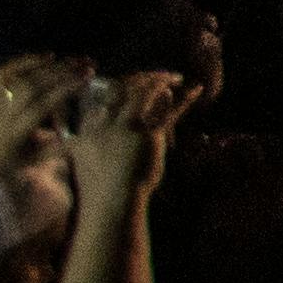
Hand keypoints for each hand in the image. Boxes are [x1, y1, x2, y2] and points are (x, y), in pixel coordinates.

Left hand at [0, 54, 76, 169]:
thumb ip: (53, 149)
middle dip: (62, 72)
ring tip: (71, 59)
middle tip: (85, 64)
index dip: (66, 88)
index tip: (86, 78)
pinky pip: (3, 72)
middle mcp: (4, 113)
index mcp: (15, 131)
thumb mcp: (26, 162)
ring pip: (20, 77)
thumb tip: (77, 136)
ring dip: (48, 65)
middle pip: (33, 86)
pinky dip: (24, 61)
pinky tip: (45, 56)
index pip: (43, 104)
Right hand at [60, 68, 189, 205]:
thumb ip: (94, 133)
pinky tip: (197, 89)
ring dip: (160, 81)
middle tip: (157, 75)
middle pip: (122, 88)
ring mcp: (126, 128)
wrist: (111, 206)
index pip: (103, 95)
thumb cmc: (100, 187)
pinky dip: (185, 99)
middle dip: (142, 77)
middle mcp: (104, 124)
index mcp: (85, 129)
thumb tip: (102, 111)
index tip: (135, 81)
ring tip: (174, 78)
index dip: (122, 83)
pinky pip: (170, 111)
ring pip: (144, 93)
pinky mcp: (148, 137)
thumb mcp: (88, 157)